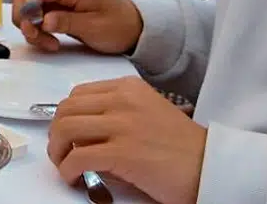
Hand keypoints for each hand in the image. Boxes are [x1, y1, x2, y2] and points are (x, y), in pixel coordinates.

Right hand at [11, 0, 142, 53]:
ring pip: (28, 5)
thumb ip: (66, 22)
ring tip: (48, 43)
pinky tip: (50, 39)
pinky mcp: (58, 6)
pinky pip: (37, 14)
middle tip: (38, 37)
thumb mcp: (94, 27)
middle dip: (25, 19)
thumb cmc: (119, 25)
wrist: (134, 26)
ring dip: (31, 26)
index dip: (27, 9)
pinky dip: (38, 28)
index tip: (34, 29)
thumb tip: (44, 21)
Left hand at [47, 77, 205, 203]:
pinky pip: (77, 157)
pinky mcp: (121, 153)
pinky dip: (67, 170)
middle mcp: (123, 100)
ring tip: (65, 165)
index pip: (79, 94)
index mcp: (129, 88)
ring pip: (65, 129)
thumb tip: (82, 132)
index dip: (66, 115)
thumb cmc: (182, 147)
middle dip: (55, 133)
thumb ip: (117, 113)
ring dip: (57, 151)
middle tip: (60, 152)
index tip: (67, 134)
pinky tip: (74, 178)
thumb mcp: (149, 113)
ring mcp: (122, 125)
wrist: (210, 166)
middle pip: (66, 109)